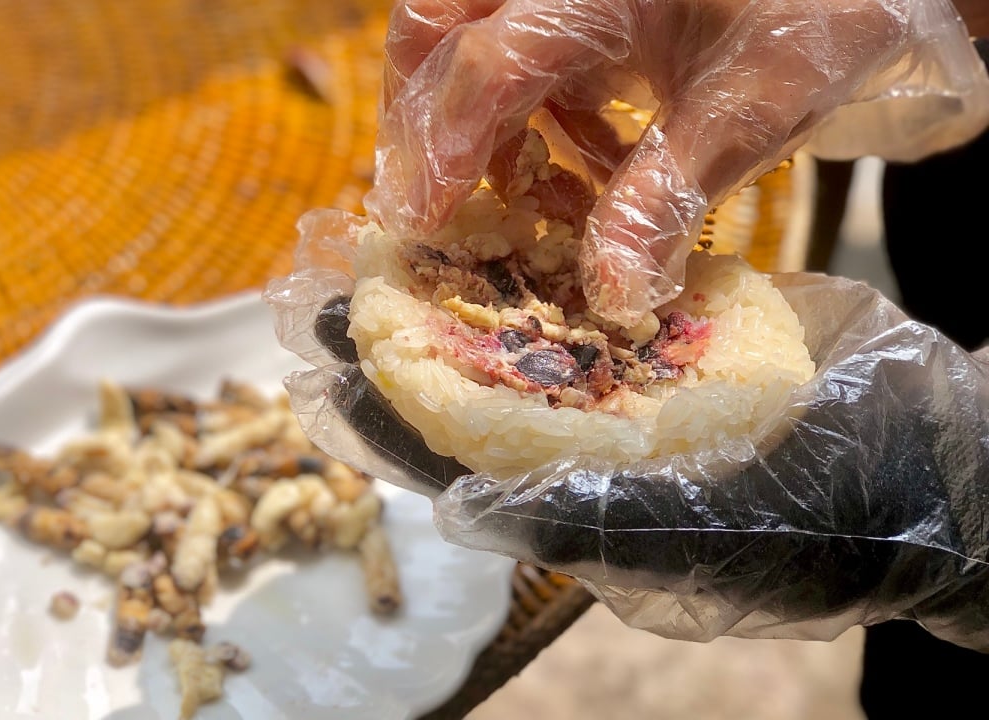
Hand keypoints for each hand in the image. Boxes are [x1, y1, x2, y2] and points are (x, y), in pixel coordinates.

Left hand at [276, 272, 988, 649]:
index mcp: (561, 499)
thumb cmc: (805, 527)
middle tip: (342, 268)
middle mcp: (575, 442)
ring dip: (463, 281)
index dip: (383, 398)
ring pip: (519, 329)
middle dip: (405, 327)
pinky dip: (548, 257)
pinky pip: (586, 297)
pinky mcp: (664, 344)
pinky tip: (512, 214)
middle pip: (465, 379)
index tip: (325, 344)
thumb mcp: (687, 534)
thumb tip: (459, 508)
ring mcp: (618, 388)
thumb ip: (572, 519)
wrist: (909, 476)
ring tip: (410, 226)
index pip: (449, 447)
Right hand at [367, 0, 988, 325]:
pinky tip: (573, 152)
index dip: (444, 150)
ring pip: (460, 23)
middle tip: (422, 195)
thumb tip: (607, 298)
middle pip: (435, 23)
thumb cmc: (817, 16)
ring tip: (503, 186)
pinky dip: (521, 100)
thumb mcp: (745, 114)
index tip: (419, 222)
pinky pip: (514, 36)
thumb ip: (662, 203)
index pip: (489, 68)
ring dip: (463, 109)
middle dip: (416, 112)